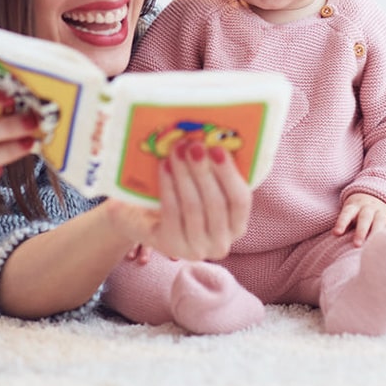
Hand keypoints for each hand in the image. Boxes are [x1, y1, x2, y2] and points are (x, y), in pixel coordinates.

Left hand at [105, 140, 251, 261]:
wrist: (145, 220)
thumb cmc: (183, 196)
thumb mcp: (203, 186)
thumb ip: (214, 170)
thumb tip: (216, 137)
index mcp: (236, 226)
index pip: (240, 201)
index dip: (229, 174)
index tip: (217, 148)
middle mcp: (221, 244)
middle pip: (216, 203)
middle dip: (204, 171)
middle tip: (193, 145)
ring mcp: (197, 249)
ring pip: (193, 207)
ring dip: (184, 174)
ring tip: (176, 149)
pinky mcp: (172, 246)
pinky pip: (172, 212)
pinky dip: (168, 186)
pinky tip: (164, 166)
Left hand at [332, 193, 385, 245]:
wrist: (375, 198)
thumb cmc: (356, 212)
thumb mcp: (349, 213)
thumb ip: (344, 224)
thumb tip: (334, 236)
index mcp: (354, 206)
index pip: (346, 214)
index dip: (341, 223)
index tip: (336, 233)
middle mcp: (368, 208)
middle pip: (364, 218)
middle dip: (361, 231)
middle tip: (356, 245)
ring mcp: (380, 212)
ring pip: (379, 221)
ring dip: (376, 234)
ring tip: (372, 247)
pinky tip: (385, 243)